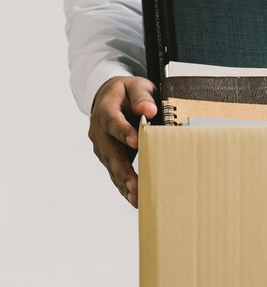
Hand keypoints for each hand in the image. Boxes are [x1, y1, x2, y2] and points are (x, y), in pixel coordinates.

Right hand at [88, 76, 156, 207]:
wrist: (112, 97)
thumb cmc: (128, 92)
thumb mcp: (136, 86)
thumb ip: (141, 96)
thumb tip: (148, 110)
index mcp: (106, 110)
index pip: (113, 122)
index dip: (123, 132)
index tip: (136, 142)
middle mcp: (99, 131)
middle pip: (111, 152)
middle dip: (123, 170)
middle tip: (135, 185)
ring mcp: (102, 147)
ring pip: (112, 167)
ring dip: (124, 183)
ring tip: (137, 199)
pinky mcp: (109, 157)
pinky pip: (115, 173)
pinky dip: (124, 187)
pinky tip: (134, 200)